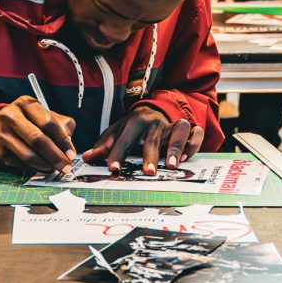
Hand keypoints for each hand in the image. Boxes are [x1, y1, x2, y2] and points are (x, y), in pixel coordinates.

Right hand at [0, 96, 76, 172]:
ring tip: (55, 168)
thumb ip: (59, 127)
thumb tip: (69, 149)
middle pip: (37, 139)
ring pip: (28, 154)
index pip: (48, 122)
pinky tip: (42, 168)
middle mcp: (11, 116)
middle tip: (66, 166)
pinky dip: (35, 168)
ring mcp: (2, 133)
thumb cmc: (24, 121)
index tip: (71, 153)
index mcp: (26, 103)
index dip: (62, 140)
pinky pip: (20, 164)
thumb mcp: (40, 116)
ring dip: (45, 165)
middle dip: (55, 156)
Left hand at [83, 106, 204, 174]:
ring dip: (176, 147)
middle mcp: (155, 122)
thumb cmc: (133, 127)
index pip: (124, 139)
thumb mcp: (116, 132)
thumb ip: (103, 146)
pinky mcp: (187, 129)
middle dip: (150, 156)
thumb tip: (86, 158)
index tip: (113, 168)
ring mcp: (171, 125)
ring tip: (172, 166)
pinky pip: (195, 134)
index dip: (118, 154)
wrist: (154, 110)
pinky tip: (186, 158)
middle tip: (148, 173)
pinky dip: (192, 144)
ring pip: (178, 131)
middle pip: (152, 139)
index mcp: (135, 122)